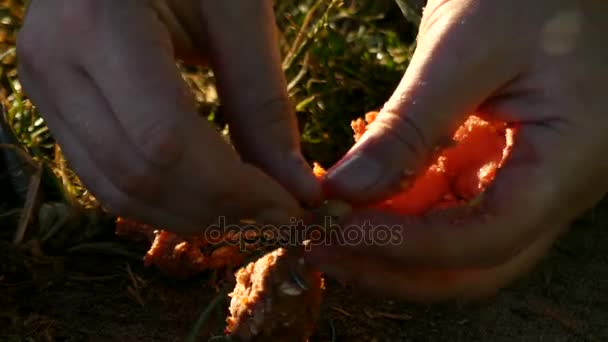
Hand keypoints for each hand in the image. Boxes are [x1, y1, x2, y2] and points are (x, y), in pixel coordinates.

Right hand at [17, 0, 321, 232]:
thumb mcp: (238, 18)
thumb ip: (264, 105)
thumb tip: (300, 191)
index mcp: (99, 21)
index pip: (165, 140)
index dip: (232, 189)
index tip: (289, 207)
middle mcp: (53, 62)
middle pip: (137, 175)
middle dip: (216, 210)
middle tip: (277, 220)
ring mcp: (43, 88)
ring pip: (116, 189)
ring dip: (190, 216)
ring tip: (250, 216)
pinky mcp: (54, 107)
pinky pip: (106, 176)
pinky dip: (163, 200)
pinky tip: (210, 200)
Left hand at [307, 0, 607, 299]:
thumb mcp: (466, 49)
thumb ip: (409, 127)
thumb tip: (344, 191)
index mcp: (569, 163)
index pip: (487, 239)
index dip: (407, 249)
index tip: (337, 234)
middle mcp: (553, 188)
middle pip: (471, 262)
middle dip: (392, 265)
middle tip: (321, 250)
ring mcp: (526, 179)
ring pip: (455, 240)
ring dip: (390, 242)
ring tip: (327, 229)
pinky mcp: (497, 164)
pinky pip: (448, 204)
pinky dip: (399, 209)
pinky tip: (356, 199)